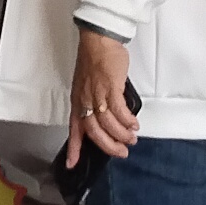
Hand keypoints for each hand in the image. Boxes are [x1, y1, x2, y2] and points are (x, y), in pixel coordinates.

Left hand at [62, 26, 136, 163]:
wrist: (99, 39)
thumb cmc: (94, 58)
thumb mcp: (87, 84)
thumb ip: (93, 101)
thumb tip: (106, 115)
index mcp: (77, 101)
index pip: (74, 129)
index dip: (74, 148)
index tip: (72, 164)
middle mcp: (84, 100)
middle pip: (94, 132)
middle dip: (109, 146)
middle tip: (121, 152)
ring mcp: (97, 94)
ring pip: (108, 124)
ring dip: (121, 135)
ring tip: (131, 138)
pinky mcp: (110, 87)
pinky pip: (119, 111)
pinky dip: (127, 121)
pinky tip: (133, 125)